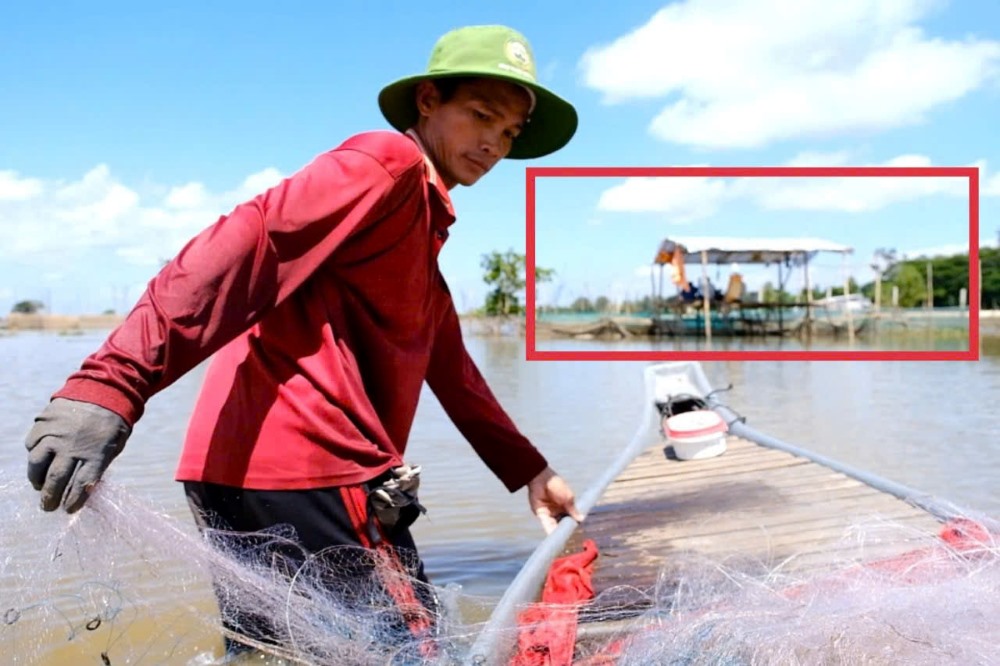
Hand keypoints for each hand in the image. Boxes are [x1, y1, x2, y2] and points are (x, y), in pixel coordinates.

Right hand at [25, 398, 131, 512]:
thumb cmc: (113, 422)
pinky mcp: (44, 422)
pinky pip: (32, 443)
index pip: (81, 485)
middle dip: (50, 497)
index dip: (73, 501)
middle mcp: (73, 446)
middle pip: (56, 479)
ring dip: (36, 478)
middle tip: (48, 507)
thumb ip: (99, 466)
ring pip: (37, 463)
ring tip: (39, 485)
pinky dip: (34, 453)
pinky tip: (39, 459)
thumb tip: (85, 488)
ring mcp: (56, 434)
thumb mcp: (114, 446)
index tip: (67, 510)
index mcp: (96, 454)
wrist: (104, 389)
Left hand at [527, 466, 584, 534]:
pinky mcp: (541, 514)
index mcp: (565, 505)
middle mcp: (557, 510)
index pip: (570, 517)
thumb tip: (581, 519)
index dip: (573, 523)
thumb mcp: (569, 498)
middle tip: (570, 536)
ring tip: (563, 539)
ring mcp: (549, 512)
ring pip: (555, 525)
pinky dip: (550, 530)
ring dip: (558, 532)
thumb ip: (573, 510)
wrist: (542, 479)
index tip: (576, 529)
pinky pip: (546, 524)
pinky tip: (554, 535)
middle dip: (565, 529)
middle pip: (562, 522)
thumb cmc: (557, 485)